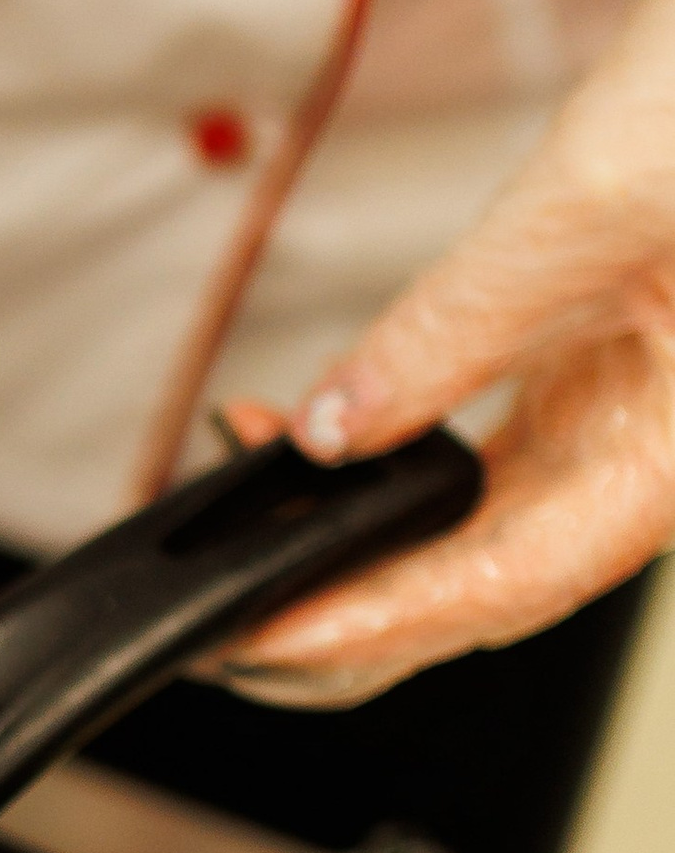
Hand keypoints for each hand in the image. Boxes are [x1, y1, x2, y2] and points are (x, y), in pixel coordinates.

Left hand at [215, 0, 674, 700]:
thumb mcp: (585, 212)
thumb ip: (454, 331)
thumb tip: (341, 430)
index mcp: (671, 457)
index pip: (500, 586)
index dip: (371, 625)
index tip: (258, 640)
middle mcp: (649, 453)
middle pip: (482, 581)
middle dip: (347, 609)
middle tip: (221, 617)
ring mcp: (623, 407)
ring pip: (476, 521)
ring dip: (356, 532)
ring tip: (243, 512)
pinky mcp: (596, 354)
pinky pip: (481, 443)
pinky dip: (389, 451)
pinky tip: (311, 433)